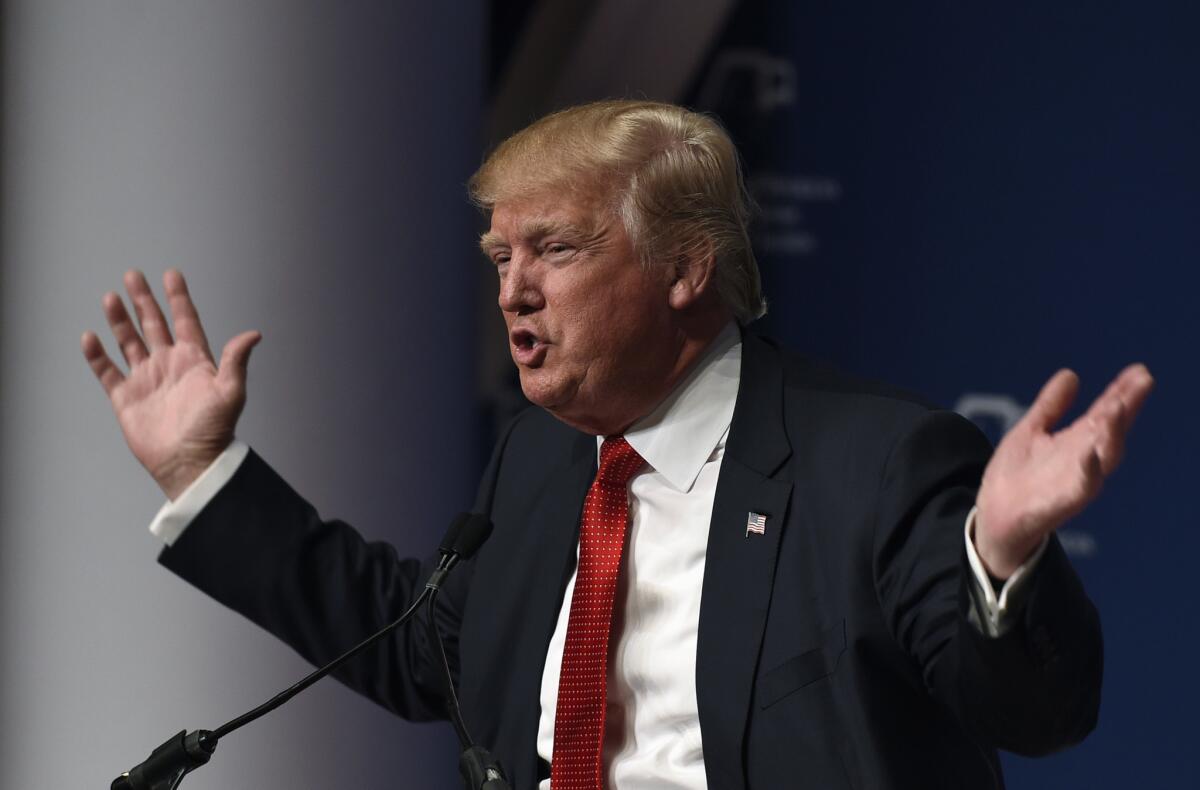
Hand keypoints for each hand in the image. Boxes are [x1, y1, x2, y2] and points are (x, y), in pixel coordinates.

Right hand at [82, 269, 260, 499]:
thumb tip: (254, 334)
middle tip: (133, 275)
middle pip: (153, 325)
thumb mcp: (230, 392)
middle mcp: (169, 365)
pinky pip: (107, 372)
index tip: (172, 274)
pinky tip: (90, 337)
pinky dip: (97, 355)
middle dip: (143, 300)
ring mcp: (146, 379)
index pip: (185, 321)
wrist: (189, 462)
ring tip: (111, 297)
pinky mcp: (127, 398)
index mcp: (194, 360)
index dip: (178, 298)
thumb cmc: (214, 429)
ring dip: (120, 321)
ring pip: (129, 342)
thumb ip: (236, 361)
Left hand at [974, 364, 1153, 578]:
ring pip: (1104, 456)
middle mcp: (1083, 458)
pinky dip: (1089, 471)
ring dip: (1113, 432)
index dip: (1122, 391)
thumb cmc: (1016, 476)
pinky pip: (1083, 487)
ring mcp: (1077, 480)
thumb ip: (1051, 406)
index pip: (1105, 412)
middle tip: (1142, 380)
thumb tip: (1071, 374)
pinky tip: (1092, 455)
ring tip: (1118, 406)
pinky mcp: (1064, 502)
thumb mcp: (1030, 432)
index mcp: (1076, 441)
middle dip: (1127, 406)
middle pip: (1111, 429)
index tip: (1139, 370)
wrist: (996, 516)